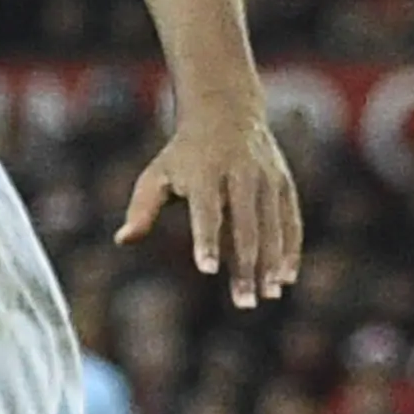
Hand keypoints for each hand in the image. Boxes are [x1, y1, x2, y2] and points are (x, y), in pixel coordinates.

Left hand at [118, 86, 301, 306]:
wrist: (226, 111)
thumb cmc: (183, 154)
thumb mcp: (157, 174)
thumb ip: (141, 208)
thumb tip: (122, 240)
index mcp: (204, 173)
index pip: (206, 211)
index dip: (207, 240)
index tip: (207, 270)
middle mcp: (239, 174)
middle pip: (245, 225)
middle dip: (246, 265)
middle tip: (245, 303)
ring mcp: (266, 178)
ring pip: (272, 226)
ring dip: (272, 262)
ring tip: (269, 295)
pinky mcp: (284, 183)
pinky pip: (290, 220)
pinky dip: (290, 249)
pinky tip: (286, 278)